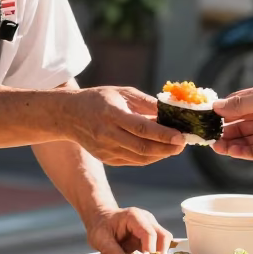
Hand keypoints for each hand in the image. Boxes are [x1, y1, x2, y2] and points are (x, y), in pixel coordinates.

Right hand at [63, 86, 184, 165]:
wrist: (69, 115)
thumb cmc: (100, 99)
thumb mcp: (122, 92)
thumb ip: (147, 102)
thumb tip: (171, 111)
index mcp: (111, 114)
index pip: (141, 128)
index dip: (163, 134)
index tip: (181, 135)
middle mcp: (107, 134)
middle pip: (142, 147)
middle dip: (167, 148)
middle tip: (183, 144)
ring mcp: (106, 149)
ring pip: (140, 158)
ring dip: (161, 154)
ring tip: (175, 147)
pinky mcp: (107, 159)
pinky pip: (134, 161)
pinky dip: (150, 157)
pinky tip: (160, 150)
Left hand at [85, 207, 172, 253]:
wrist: (100, 218)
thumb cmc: (100, 226)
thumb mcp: (100, 239)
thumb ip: (113, 252)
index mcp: (134, 217)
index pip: (149, 233)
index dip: (150, 251)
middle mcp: (147, 220)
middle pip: (164, 236)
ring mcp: (151, 227)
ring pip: (165, 242)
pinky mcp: (151, 236)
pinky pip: (160, 247)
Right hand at [213, 81, 252, 162]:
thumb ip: (239, 104)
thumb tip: (217, 105)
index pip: (237, 104)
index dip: (222, 110)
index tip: (206, 116)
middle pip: (238, 123)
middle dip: (223, 129)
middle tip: (207, 135)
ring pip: (243, 139)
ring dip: (229, 142)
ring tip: (215, 146)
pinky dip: (241, 152)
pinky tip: (231, 151)